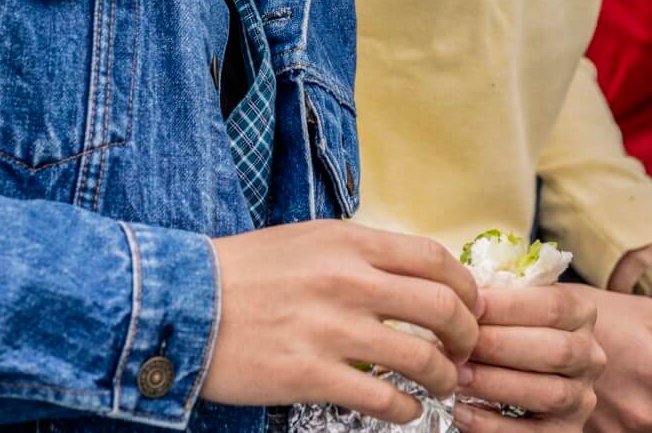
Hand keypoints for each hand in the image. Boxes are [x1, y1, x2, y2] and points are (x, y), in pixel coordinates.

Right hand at [202, 221, 479, 421]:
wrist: (182, 304)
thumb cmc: (243, 273)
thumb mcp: (308, 241)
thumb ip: (359, 254)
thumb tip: (409, 274)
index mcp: (349, 243)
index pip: (435, 259)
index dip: (466, 288)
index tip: (470, 307)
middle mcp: (348, 281)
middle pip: (442, 307)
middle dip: (466, 334)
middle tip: (464, 350)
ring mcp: (331, 329)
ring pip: (420, 357)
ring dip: (443, 377)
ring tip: (440, 385)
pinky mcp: (310, 375)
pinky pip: (382, 399)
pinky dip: (406, 409)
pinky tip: (404, 410)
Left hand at [454, 284, 603, 431]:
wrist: (535, 370)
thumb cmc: (516, 329)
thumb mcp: (519, 305)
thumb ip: (501, 297)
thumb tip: (458, 293)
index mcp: (582, 315)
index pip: (553, 306)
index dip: (509, 307)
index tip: (469, 306)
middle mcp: (589, 357)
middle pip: (554, 350)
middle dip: (500, 347)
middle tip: (458, 345)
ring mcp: (581, 397)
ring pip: (548, 393)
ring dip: (496, 385)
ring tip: (457, 377)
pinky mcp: (566, 432)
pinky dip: (493, 425)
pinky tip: (462, 411)